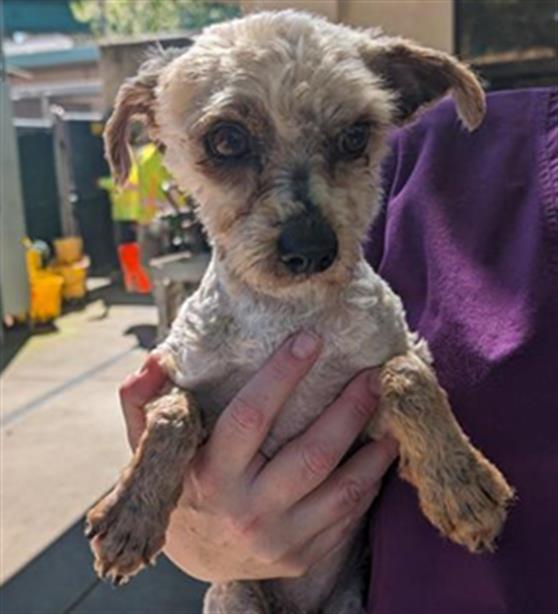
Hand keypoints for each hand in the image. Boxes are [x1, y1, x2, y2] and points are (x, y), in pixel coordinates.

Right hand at [119, 332, 397, 582]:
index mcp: (210, 474)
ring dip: (375, 449)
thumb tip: (151, 363)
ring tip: (394, 413)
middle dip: (350, 409)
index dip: (282, 375)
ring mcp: (279, 539)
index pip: (250, 416)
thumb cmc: (181, 487)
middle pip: (312, 453)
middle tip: (374, 374)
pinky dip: (370, 482)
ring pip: (342, 489)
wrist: (198, 557)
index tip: (311, 339)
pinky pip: (348, 517)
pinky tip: (382, 453)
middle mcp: (247, 509)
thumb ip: (144, 403)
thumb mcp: (153, 447)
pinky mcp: (303, 556)